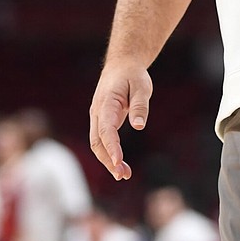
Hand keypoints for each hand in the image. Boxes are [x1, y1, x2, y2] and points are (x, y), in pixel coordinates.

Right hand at [89, 59, 152, 179]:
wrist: (122, 65)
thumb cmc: (133, 75)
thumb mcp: (142, 86)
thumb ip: (139, 106)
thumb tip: (139, 126)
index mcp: (106, 103)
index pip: (106, 129)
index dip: (112, 147)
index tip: (119, 162)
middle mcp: (97, 112)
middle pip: (97, 141)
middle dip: (108, 160)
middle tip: (123, 175)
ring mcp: (97, 117)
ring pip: (97, 143)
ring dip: (108, 160)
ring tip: (124, 175)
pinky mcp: (102, 120)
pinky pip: (102, 140)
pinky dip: (109, 153)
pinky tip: (120, 164)